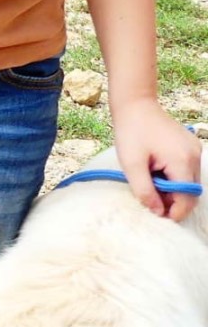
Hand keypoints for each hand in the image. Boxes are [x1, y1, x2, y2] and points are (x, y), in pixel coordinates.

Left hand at [111, 97, 203, 221]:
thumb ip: (145, 191)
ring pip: (190, 183)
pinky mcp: (190, 148)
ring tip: (151, 190)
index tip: (157, 219)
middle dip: (174, 204)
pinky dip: (175, 180)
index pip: (187, 197)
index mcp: (182, 161)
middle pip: (192, 193)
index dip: (174, 212)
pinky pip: (187, 172)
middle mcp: (194, 156)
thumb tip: (156, 212)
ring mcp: (195, 150)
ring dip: (174, 193)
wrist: (137, 107)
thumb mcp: (132, 166)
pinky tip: (157, 177)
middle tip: (152, 207)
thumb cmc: (131, 134)